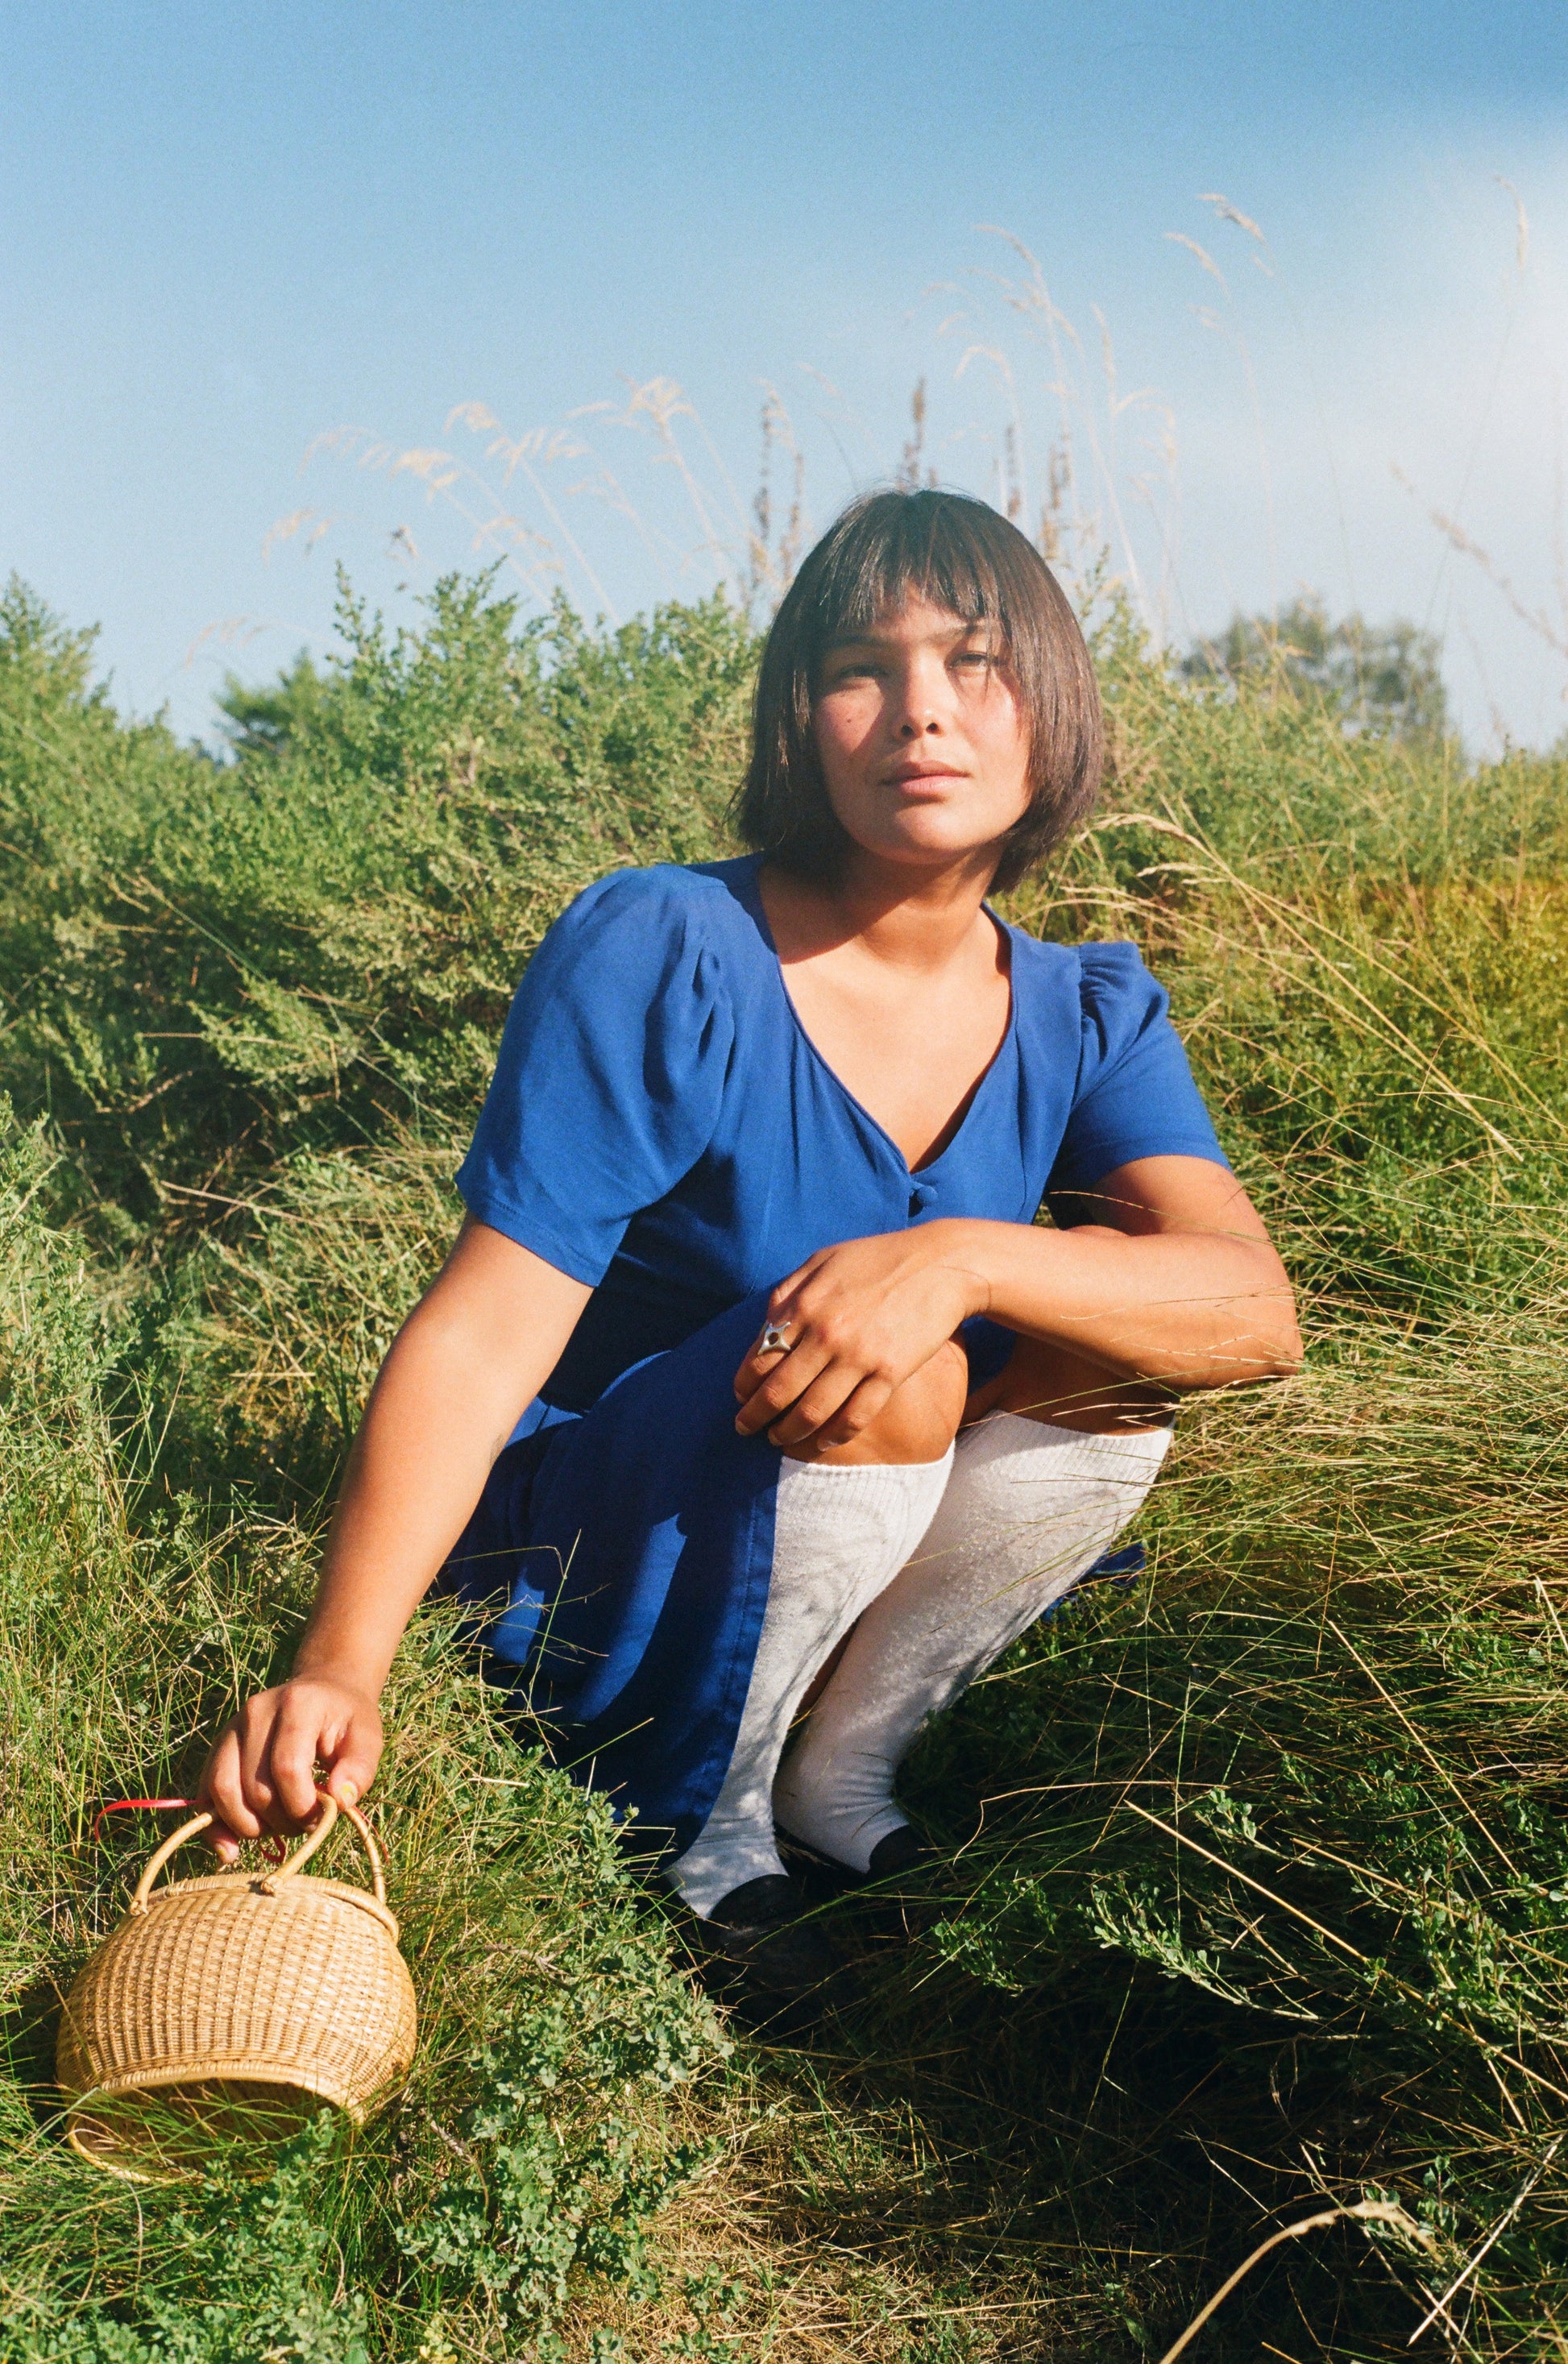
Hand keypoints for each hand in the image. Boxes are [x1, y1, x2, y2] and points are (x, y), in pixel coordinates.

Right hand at [197, 1677, 383, 1862]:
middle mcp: (256, 1712)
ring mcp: (232, 1728)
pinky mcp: (218, 1746)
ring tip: (278, 1826)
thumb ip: (359, 1770)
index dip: (302, 1806)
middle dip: (280, 1821)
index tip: (321, 1817)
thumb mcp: (368, 1738)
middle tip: (303, 1824)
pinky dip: (216, 1826)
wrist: (323, 1692)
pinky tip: (232, 1849)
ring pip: (222, 1791)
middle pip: (254, 1786)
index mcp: (297, 1704)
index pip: (287, 1768)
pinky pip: (206, 1792)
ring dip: (249, 1826)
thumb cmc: (347, 1720)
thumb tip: (339, 1801)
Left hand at [733, 1222, 987, 1449]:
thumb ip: (789, 1292)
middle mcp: (826, 1334)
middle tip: (744, 1429)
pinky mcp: (890, 1374)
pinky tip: (822, 1441)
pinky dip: (833, 1435)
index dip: (744, 1385)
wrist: (941, 1264)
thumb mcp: (823, 1261)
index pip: (759, 1358)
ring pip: (811, 1411)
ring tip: (778, 1440)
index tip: (740, 1398)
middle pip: (778, 1391)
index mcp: (805, 1305)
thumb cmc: (878, 1259)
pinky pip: (854, 1417)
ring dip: (788, 1432)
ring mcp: (859, 1357)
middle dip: (754, 1417)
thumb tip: (763, 1327)